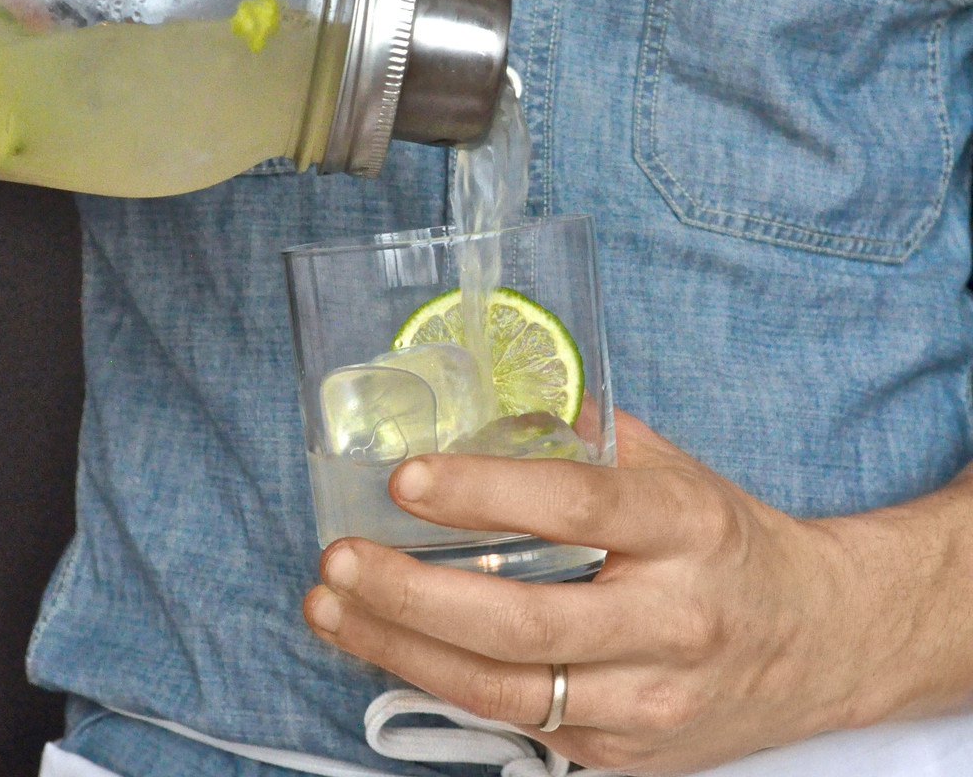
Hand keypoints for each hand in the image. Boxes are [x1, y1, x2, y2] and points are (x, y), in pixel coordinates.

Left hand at [303, 408, 972, 774]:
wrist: (819, 639)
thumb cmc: (730, 541)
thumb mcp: (676, 470)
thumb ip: (588, 439)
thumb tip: (485, 408)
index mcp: (687, 526)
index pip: (577, 508)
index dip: (484, 493)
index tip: (404, 478)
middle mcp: (673, 619)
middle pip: (525, 620)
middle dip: (413, 595)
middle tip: (337, 559)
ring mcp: (650, 701)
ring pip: (507, 689)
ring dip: (402, 650)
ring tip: (331, 606)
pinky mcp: (628, 753)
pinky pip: (518, 723)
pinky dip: (440, 682)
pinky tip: (389, 643)